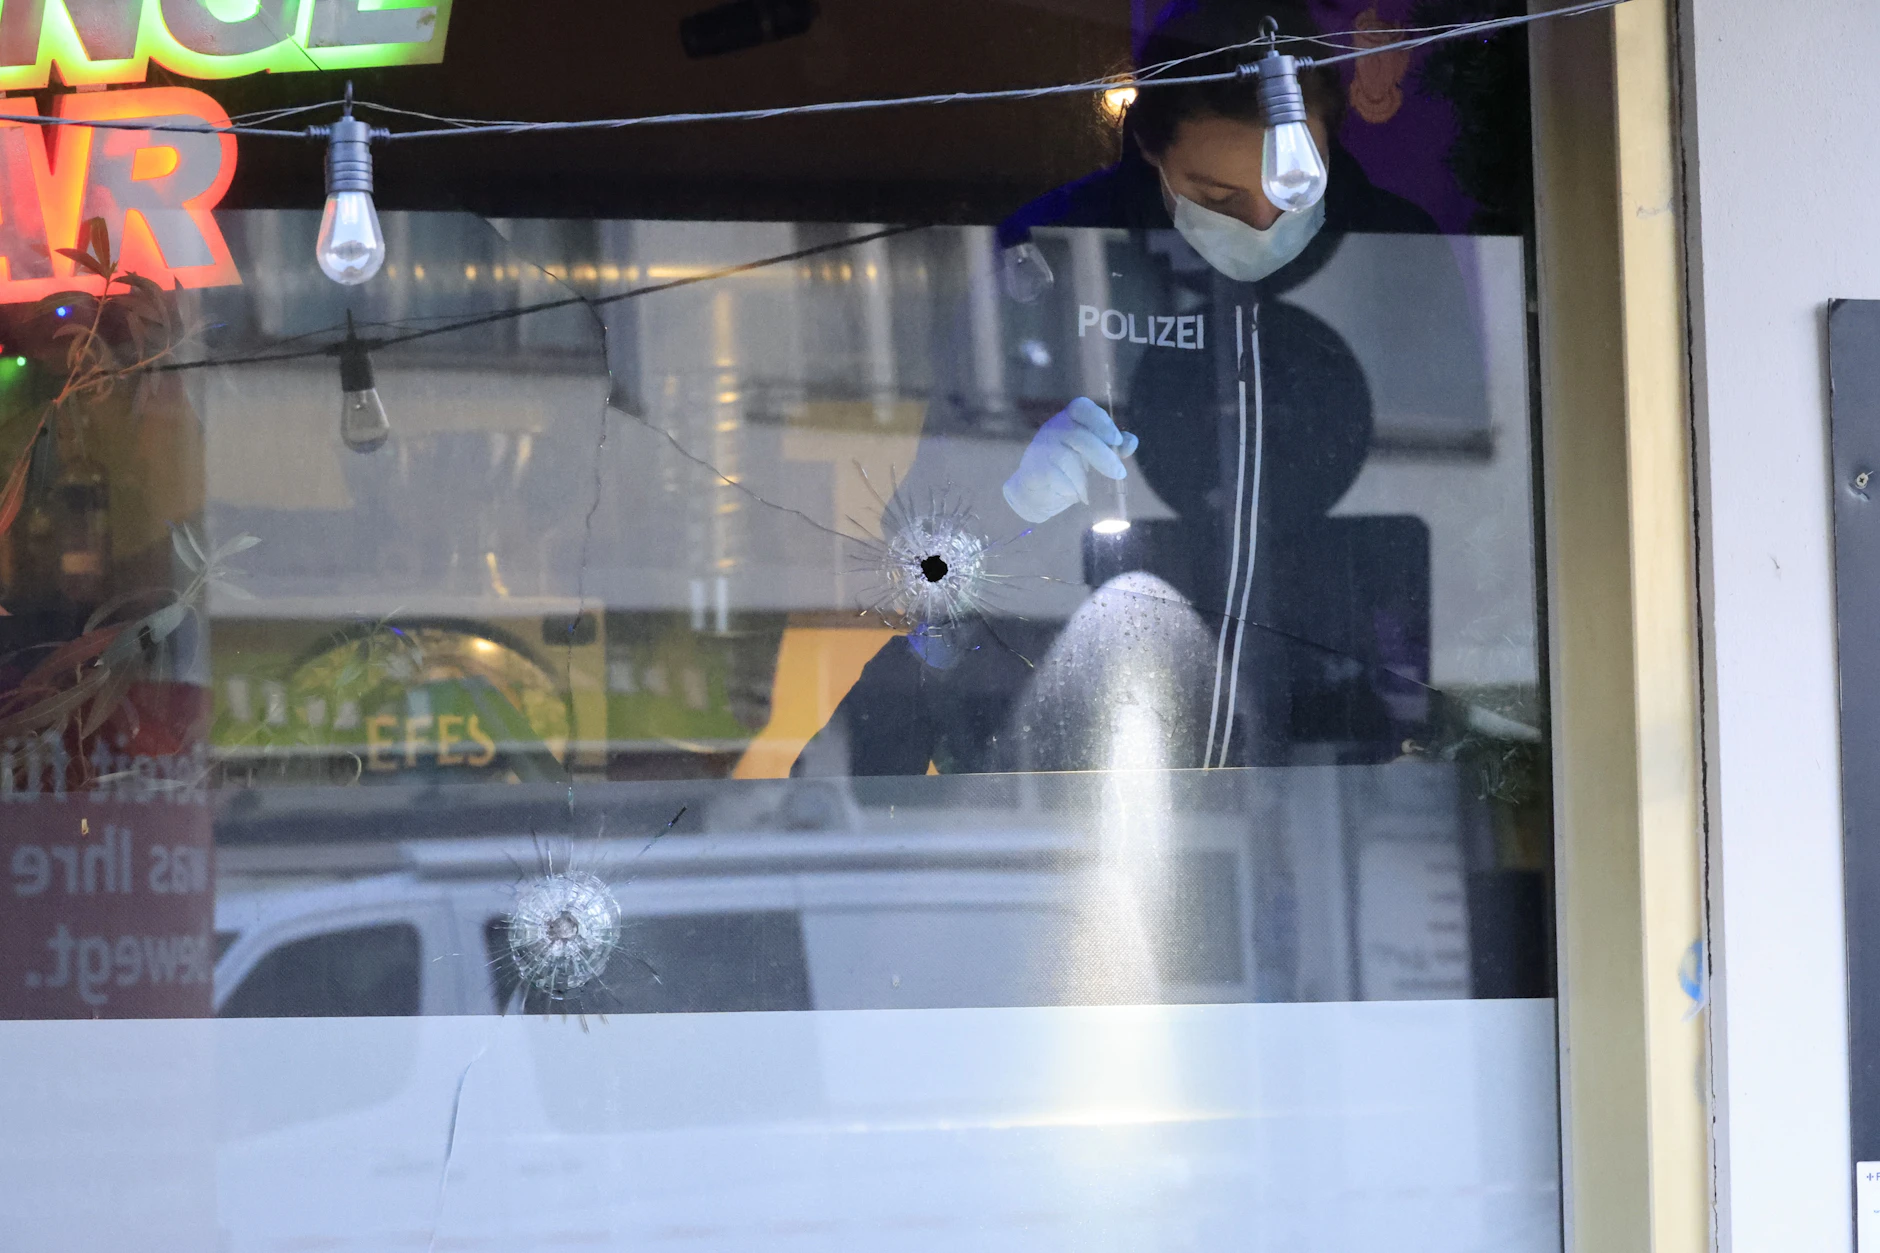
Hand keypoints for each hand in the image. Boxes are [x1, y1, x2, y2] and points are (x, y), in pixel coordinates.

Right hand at [1002, 397, 1138, 523]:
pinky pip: (1059, 478)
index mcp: (1067, 419)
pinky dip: (1072, 489)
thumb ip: (1112, 446)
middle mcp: (1052, 428)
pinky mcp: (1034, 469)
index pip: (1081, 407)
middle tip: (1120, 473)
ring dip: (1083, 477)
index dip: (1100, 421)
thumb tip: (1132, 441)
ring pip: (1069, 458)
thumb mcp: (1092, 454)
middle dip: (1103, 455)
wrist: (1036, 493)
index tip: (1116, 440)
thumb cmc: (1067, 469)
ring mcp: (1040, 448)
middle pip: (1079, 435)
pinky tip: (1072, 494)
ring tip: (1086, 490)